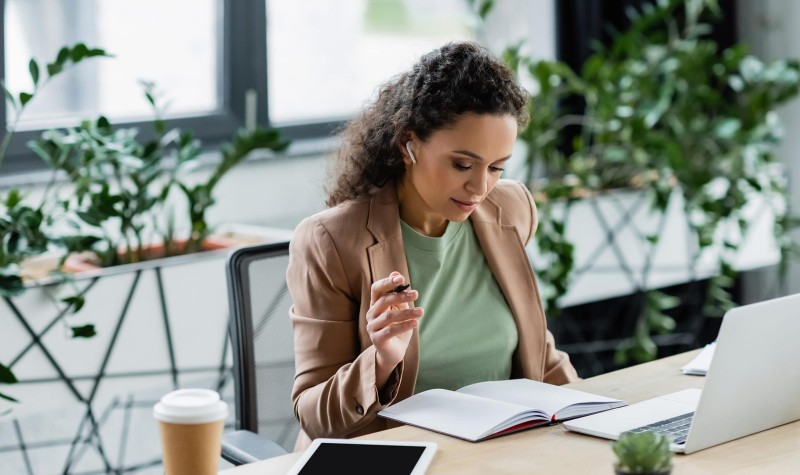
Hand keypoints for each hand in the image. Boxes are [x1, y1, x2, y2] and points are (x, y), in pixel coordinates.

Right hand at [366, 271, 422, 388]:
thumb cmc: (398, 328)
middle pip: (383, 301)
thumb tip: (396, 273)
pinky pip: (391, 330)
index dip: (387, 282)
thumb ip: (399, 294)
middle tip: (416, 294)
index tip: (401, 279)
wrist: (393, 353)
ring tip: (421, 312)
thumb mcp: (401, 310)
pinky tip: (416, 323)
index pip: (376, 289)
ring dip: (407, 312)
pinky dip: (404, 325)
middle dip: (400, 296)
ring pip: (389, 316)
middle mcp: (371, 314)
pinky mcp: (377, 339)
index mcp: (376, 305)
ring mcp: (372, 327)